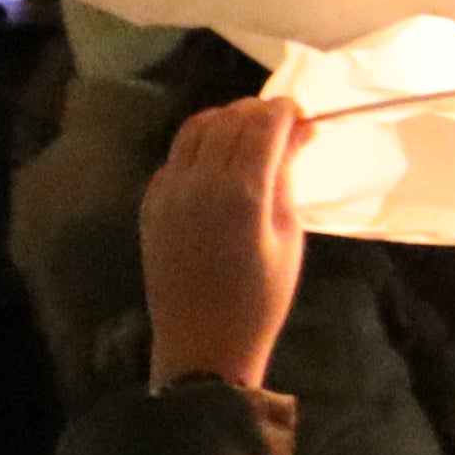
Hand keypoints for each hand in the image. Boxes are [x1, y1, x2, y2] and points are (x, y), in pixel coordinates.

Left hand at [140, 93, 309, 391]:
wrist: (203, 343)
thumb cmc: (261, 299)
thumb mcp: (288, 238)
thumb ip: (287, 178)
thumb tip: (298, 134)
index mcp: (242, 192)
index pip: (263, 125)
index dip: (286, 110)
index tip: (302, 114)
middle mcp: (200, 181)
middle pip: (229, 119)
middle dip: (258, 111)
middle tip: (281, 124)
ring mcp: (169, 190)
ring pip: (196, 128)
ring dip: (225, 121)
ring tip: (248, 135)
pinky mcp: (152, 201)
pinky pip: (178, 155)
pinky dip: (201, 144)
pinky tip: (219, 162)